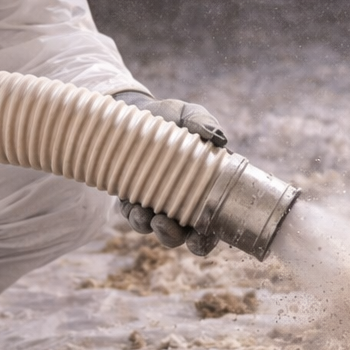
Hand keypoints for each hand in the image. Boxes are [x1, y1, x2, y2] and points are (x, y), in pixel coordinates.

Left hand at [114, 92, 225, 255]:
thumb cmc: (172, 116)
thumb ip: (203, 122)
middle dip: (174, 237)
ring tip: (147, 218)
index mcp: (205, 186)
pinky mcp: (132, 195)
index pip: (211, 221)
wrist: (136, 111)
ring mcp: (156, 200)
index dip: (207, 237)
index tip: (200, 238)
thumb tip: (218, 137)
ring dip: (151, 228)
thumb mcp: (189, 114)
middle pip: (182, 233)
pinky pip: (132, 214)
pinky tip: (131, 206)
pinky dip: (132, 215)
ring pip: (155, 227)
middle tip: (165, 227)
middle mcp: (181, 200)